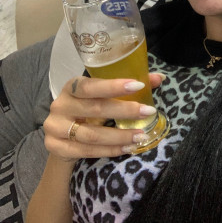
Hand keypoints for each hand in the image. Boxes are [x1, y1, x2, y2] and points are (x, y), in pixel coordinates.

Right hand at [44, 73, 165, 161]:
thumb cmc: (88, 109)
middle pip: (95, 109)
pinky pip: (87, 151)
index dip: (114, 86)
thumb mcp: (103, 95)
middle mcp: (60, 105)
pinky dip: (110, 150)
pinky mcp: (56, 148)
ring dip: (120, 136)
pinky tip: (127, 148)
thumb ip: (128, 86)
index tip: (139, 86)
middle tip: (148, 112)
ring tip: (140, 135)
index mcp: (71, 86)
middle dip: (125, 111)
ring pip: (92, 135)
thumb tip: (159, 78)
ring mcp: (55, 128)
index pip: (91, 85)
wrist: (62, 135)